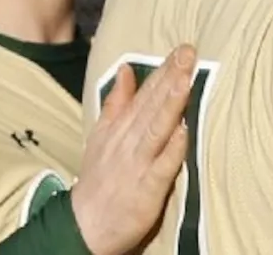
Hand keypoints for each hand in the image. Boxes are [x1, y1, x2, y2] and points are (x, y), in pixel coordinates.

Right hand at [72, 45, 196, 254]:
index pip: (145, 94)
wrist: (84, 225)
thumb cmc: (100, 177)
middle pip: (152, 106)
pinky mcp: (146, 189)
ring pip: (156, 130)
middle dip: (170, 78)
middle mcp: (128, 141)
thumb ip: (117, 102)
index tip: (183, 48)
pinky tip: (184, 132)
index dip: (164, 70)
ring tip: (186, 81)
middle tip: (188, 52)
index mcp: (120, 127)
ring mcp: (137, 164)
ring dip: (171, 105)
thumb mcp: (102, 135)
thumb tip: (127, 69)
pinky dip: (172, 150)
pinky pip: (161, 167)